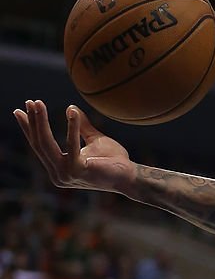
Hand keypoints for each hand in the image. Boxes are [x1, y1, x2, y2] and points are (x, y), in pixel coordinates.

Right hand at [13, 100, 135, 193]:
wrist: (130, 176)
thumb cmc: (114, 160)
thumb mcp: (95, 140)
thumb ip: (82, 127)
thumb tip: (71, 107)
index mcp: (58, 168)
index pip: (39, 146)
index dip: (29, 128)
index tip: (19, 110)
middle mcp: (57, 174)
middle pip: (39, 144)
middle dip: (33, 121)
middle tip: (30, 102)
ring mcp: (65, 174)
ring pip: (47, 144)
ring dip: (41, 122)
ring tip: (39, 104)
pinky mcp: (78, 171)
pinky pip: (71, 146)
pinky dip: (71, 128)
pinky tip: (71, 113)